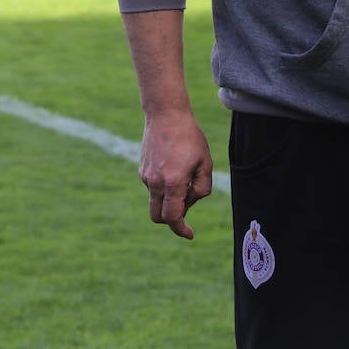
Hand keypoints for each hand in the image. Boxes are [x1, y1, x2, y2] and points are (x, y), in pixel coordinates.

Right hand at [138, 109, 213, 239]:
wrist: (166, 114)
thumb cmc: (190, 137)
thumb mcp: (205, 163)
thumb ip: (201, 189)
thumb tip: (188, 204)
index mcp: (172, 183)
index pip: (173, 218)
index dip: (181, 230)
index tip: (190, 234)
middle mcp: (155, 182)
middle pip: (157, 217)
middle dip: (171, 221)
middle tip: (186, 211)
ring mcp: (146, 176)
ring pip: (156, 201)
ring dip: (169, 200)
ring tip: (184, 175)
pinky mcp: (142, 169)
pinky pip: (153, 187)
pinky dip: (163, 188)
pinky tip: (174, 167)